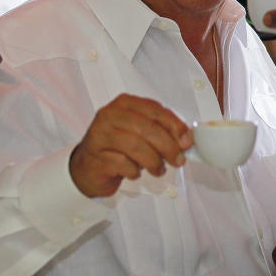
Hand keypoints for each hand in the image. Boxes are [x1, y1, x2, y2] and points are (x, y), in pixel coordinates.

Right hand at [69, 93, 193, 197]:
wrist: (88, 166)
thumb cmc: (118, 146)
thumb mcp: (141, 132)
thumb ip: (162, 130)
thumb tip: (185, 139)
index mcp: (125, 103)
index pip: (155, 110)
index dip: (175, 126)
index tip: (187, 141)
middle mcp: (110, 116)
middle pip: (148, 129)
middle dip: (168, 147)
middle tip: (178, 160)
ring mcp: (100, 136)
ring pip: (137, 148)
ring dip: (154, 162)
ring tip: (158, 169)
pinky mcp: (96, 158)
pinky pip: (125, 165)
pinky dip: (136, 172)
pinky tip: (135, 172)